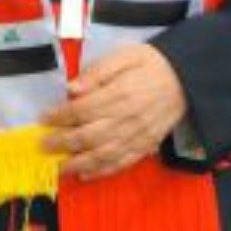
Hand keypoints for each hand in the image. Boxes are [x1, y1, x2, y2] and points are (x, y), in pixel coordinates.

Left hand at [40, 45, 189, 180]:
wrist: (186, 78)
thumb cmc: (151, 63)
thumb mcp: (124, 55)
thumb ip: (97, 72)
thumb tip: (72, 88)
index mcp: (119, 93)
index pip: (82, 109)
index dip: (59, 116)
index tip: (43, 118)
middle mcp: (126, 118)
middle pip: (88, 135)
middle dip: (63, 142)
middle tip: (44, 145)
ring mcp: (137, 135)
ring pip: (103, 154)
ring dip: (79, 163)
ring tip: (60, 168)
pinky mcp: (146, 145)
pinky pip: (122, 162)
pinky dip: (103, 171)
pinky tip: (86, 174)